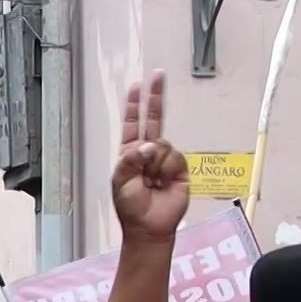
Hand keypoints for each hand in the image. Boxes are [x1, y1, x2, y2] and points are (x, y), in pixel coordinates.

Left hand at [112, 70, 188, 245]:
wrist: (150, 226)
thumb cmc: (131, 207)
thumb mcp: (121, 181)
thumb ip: (131, 159)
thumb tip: (150, 144)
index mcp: (130, 153)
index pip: (132, 124)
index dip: (134, 106)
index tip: (136, 86)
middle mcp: (148, 152)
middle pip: (154, 118)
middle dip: (155, 96)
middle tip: (158, 75)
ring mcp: (164, 159)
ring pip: (163, 144)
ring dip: (154, 164)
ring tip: (151, 182)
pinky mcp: (179, 167)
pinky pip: (174, 157)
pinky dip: (166, 170)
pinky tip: (163, 184)